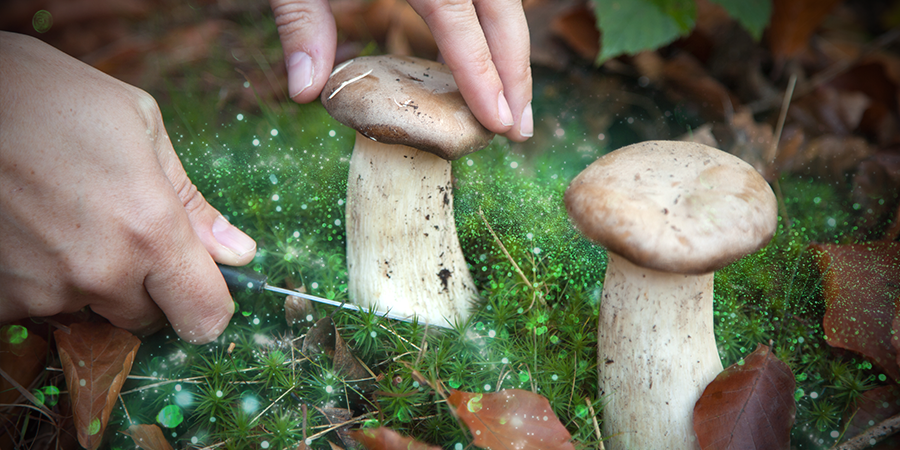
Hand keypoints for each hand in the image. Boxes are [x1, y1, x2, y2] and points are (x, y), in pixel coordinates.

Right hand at [0, 32, 256, 343]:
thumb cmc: (49, 95)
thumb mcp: (141, 126)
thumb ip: (193, 203)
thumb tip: (239, 253)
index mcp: (151, 230)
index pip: (205, 317)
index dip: (209, 307)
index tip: (200, 288)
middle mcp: (101, 272)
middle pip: (147, 316)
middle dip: (146, 285)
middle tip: (120, 229)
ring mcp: (43, 289)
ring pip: (90, 309)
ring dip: (89, 280)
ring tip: (65, 215)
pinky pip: (37, 306)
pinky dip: (40, 279)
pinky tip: (30, 229)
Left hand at [269, 0, 532, 141]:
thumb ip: (301, 21)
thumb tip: (307, 92)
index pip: (457, 19)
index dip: (480, 72)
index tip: (498, 120)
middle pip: (501, 8)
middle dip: (515, 70)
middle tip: (520, 131)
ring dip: (513, 50)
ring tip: (516, 104)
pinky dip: (498, 24)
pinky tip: (498, 58)